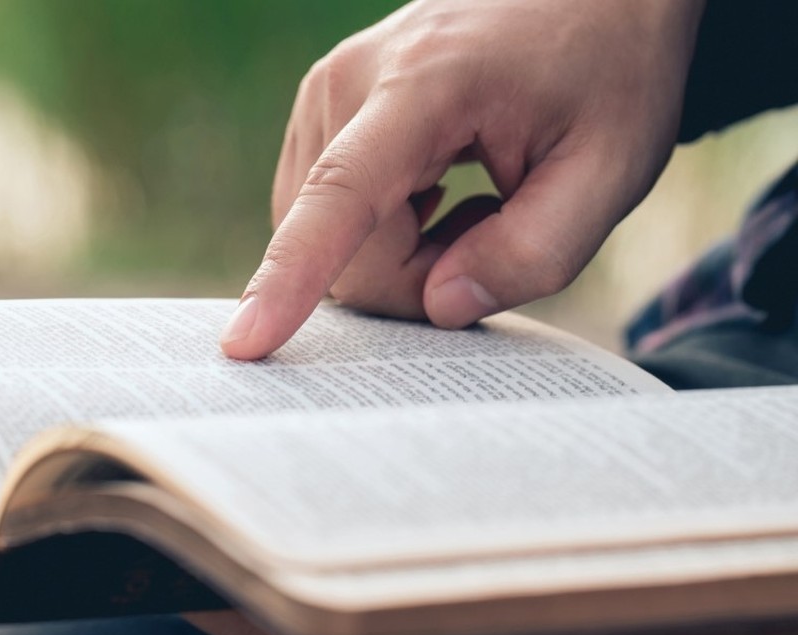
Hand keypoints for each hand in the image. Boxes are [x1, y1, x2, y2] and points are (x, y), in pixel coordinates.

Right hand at [220, 0, 704, 359]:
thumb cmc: (607, 71)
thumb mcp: (611, 169)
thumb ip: (534, 252)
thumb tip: (438, 307)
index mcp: (424, 87)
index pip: (339, 196)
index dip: (290, 277)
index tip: (242, 344)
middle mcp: (346, 85)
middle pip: (344, 252)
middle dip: (419, 278)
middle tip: (494, 230)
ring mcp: (323, 95)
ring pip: (328, 241)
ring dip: (401, 255)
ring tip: (470, 200)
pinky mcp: (319, 111)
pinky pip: (325, 216)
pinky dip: (381, 232)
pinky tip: (435, 190)